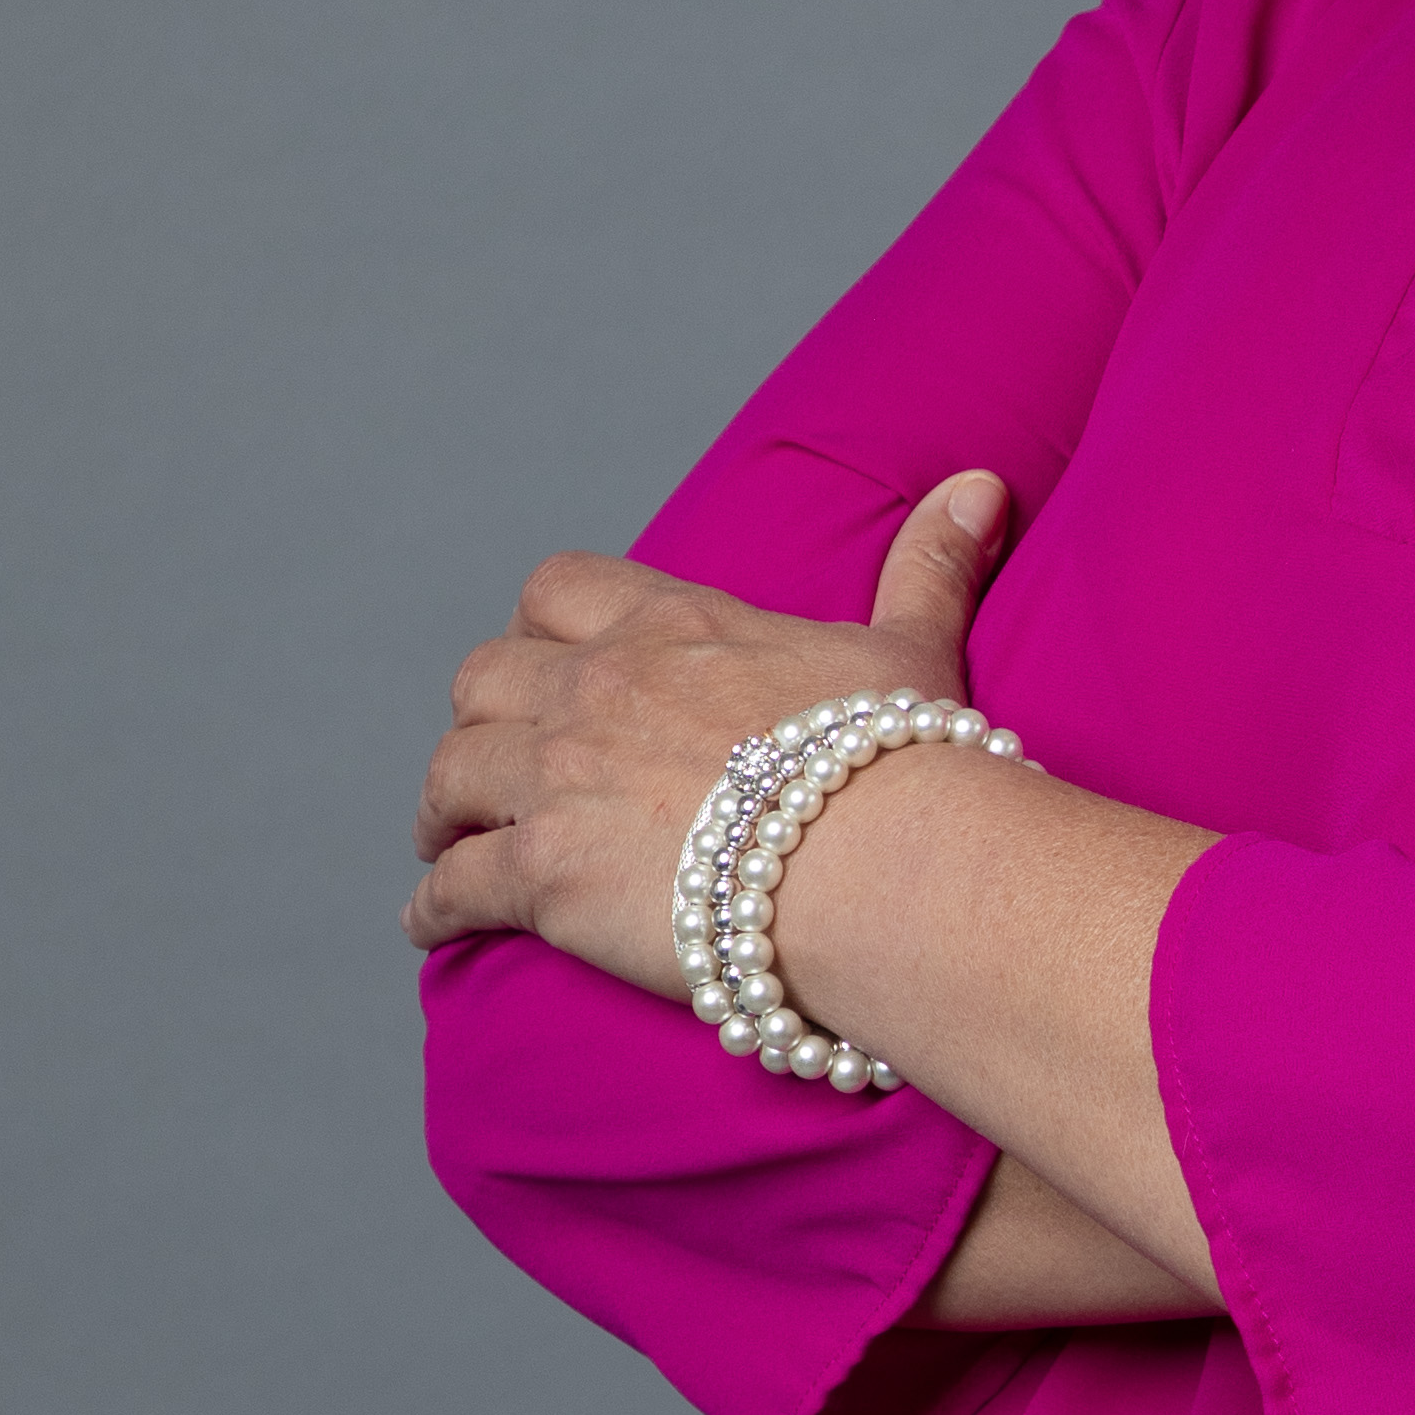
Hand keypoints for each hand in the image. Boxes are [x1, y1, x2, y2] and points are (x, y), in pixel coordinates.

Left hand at [409, 470, 1015, 992]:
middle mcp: (596, 689)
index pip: (560, 590)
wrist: (882, 865)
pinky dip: (434, 906)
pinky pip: (454, 885)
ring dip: (441, 808)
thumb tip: (980, 486)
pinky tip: (433, 927)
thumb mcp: (913, 650)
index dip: (537, 628)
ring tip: (448, 839)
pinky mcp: (543, 875)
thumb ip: (930, 566)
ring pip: (448, 774)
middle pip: (485, 679)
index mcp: (671, 630)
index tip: (543, 661)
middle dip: (480, 719)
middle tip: (490, 758)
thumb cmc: (903, 760)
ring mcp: (559, 779)